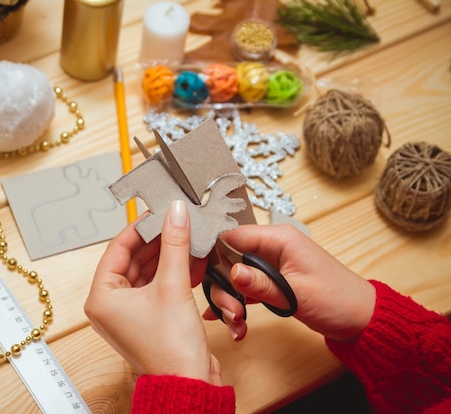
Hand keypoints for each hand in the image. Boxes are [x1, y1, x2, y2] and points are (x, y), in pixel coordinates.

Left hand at [84, 201, 220, 384]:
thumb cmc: (171, 349)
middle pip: (134, 259)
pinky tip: (190, 258)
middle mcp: (111, 304)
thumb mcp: (172, 285)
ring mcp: (130, 312)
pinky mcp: (148, 318)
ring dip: (168, 255)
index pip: (118, 248)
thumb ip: (175, 244)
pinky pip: (157, 286)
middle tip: (175, 220)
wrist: (190, 384)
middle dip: (157, 240)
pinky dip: (173, 272)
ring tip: (186, 235)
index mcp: (102, 297)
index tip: (157, 210)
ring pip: (148, 272)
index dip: (140, 227)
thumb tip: (175, 213)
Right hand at [204, 224, 375, 341]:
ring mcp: (271, 264)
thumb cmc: (337, 300)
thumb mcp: (296, 293)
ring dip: (230, 300)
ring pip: (234, 276)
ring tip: (235, 323)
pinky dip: (239, 305)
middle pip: (229, 258)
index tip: (199, 275)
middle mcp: (272, 247)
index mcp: (279, 239)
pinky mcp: (271, 281)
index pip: (233, 234)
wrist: (360, 320)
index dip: (212, 252)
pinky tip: (235, 324)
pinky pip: (246, 288)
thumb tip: (231, 272)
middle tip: (230, 312)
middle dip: (223, 287)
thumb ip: (261, 283)